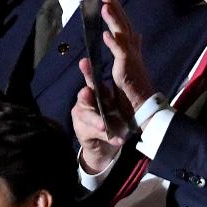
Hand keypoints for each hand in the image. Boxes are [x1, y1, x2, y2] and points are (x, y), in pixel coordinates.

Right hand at [72, 59, 128, 173]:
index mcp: (95, 93)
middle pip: (84, 96)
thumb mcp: (115, 106)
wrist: (107, 144)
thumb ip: (115, 94)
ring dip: (97, 121)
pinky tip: (118, 140)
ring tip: (104, 126)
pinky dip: (108, 137)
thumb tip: (125, 68)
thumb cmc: (112, 120)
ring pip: (87, 116)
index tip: (84, 62)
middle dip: (86, 95)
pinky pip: (93, 133)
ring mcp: (80, 117)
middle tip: (88, 93)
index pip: (91, 80)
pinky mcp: (81, 131)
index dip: (87, 71)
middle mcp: (85, 102)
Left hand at [101, 0, 153, 113]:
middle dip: (116, 9)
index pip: (125, 26)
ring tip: (104, 7)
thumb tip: (137, 36)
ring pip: (122, 34)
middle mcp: (133, 51)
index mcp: (132, 50)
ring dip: (114, 20)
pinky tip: (105, 34)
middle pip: (125, 25)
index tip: (109, 0)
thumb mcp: (132, 65)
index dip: (118, 12)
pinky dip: (113, 42)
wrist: (142, 107)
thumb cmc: (134, 89)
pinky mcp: (127, 68)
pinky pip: (120, 53)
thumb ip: (133, 49)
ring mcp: (131, 58)